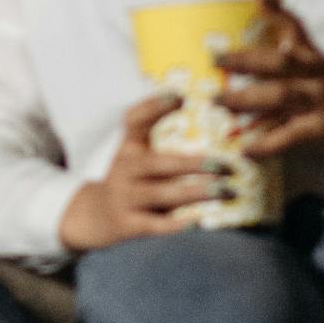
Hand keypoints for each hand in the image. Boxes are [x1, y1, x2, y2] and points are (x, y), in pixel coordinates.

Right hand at [58, 93, 221, 251]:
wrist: (98, 215)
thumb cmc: (132, 178)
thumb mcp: (138, 152)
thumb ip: (157, 132)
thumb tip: (186, 100)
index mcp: (129, 147)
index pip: (134, 121)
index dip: (153, 107)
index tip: (180, 97)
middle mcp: (124, 169)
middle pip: (157, 163)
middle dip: (193, 164)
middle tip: (226, 166)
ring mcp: (125, 197)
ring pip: (161, 194)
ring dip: (195, 192)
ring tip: (226, 191)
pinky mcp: (128, 224)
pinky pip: (153, 225)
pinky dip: (174, 224)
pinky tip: (197, 222)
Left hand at [219, 0, 323, 162]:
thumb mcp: (318, 74)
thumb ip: (289, 67)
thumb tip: (246, 64)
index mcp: (315, 58)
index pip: (296, 29)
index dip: (277, 12)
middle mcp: (318, 74)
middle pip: (278, 62)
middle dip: (244, 60)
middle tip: (215, 60)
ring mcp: (321, 100)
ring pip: (280, 94)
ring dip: (246, 98)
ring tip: (219, 101)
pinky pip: (290, 135)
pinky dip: (266, 143)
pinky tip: (245, 148)